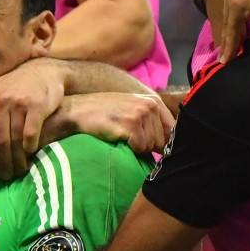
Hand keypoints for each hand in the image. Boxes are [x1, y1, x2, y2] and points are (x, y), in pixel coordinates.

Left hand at [0, 58, 66, 178]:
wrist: (44, 71)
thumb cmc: (16, 87)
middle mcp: (0, 99)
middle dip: (2, 162)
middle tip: (6, 175)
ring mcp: (19, 102)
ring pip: (15, 139)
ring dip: (17, 159)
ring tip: (19, 169)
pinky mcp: (37, 105)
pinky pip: (31, 134)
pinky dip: (30, 147)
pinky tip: (31, 152)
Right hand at [43, 92, 173, 153]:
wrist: (78, 111)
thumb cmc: (103, 114)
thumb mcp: (131, 111)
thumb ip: (150, 122)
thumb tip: (167, 146)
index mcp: (153, 101)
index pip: (172, 130)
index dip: (162, 143)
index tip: (150, 146)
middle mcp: (150, 105)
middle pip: (161, 141)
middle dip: (146, 145)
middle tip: (126, 137)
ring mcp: (141, 114)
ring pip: (150, 146)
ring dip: (136, 147)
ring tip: (120, 135)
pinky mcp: (131, 124)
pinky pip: (139, 148)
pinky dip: (128, 149)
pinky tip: (116, 137)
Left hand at [219, 0, 249, 62]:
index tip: (245, 9)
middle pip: (230, 0)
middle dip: (233, 16)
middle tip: (235, 34)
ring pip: (229, 16)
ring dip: (230, 35)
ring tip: (227, 52)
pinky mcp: (236, 8)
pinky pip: (232, 29)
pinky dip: (230, 44)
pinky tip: (227, 57)